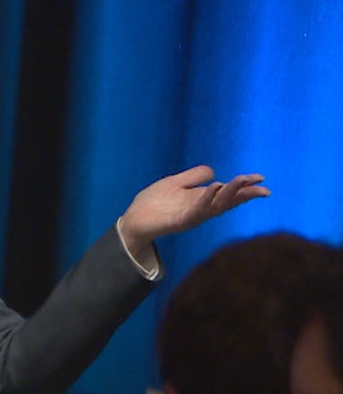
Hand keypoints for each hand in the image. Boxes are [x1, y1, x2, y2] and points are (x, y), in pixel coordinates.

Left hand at [119, 165, 269, 259]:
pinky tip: (215, 187)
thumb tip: (214, 172)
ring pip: (216, 206)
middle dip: (244, 193)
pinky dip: (207, 199)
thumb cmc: (153, 202)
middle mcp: (200, 209)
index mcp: (201, 199)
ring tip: (242, 180)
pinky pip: (196, 210)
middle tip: (262, 185)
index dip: (244, 186)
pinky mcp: (179, 221)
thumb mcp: (175, 183)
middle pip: (227, 201)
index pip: (228, 193)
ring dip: (229, 193)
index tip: (261, 178)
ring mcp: (191, 216)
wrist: (133, 219)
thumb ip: (193, 177)